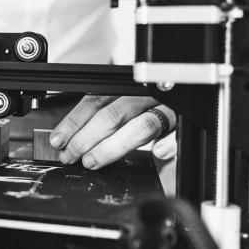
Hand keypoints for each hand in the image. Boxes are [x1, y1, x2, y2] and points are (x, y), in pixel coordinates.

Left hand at [49, 95, 176, 169]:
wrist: (189, 100)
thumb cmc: (148, 109)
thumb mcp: (123, 108)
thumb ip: (103, 119)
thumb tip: (70, 138)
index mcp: (127, 88)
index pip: (95, 101)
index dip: (74, 121)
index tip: (58, 139)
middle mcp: (146, 95)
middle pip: (113, 114)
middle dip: (86, 138)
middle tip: (71, 156)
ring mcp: (169, 109)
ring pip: (141, 125)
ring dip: (113, 146)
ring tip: (94, 161)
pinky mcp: (188, 124)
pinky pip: (180, 134)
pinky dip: (168, 143)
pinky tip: (157, 152)